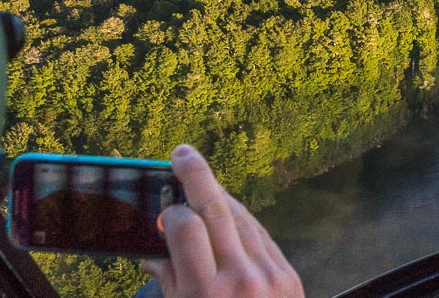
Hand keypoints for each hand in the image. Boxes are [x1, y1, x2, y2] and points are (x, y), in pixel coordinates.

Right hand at [142, 145, 303, 297]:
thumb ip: (169, 280)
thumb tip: (150, 252)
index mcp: (205, 293)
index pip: (186, 228)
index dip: (172, 215)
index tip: (163, 216)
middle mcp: (240, 279)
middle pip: (217, 210)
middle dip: (197, 175)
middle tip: (183, 153)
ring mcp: (269, 275)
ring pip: (242, 218)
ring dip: (220, 196)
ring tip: (203, 183)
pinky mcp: (288, 275)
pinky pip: (261, 235)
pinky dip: (242, 221)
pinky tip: (230, 213)